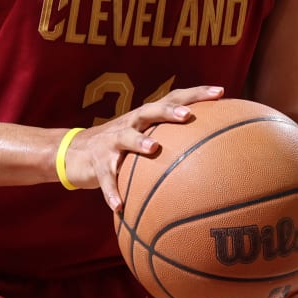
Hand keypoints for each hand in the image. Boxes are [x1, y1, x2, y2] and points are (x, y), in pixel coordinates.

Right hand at [64, 85, 225, 211]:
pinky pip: (106, 178)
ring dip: (139, 142)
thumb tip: (215, 152)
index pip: (174, 98)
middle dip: (168, 111)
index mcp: (146, 117)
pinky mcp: (97, 163)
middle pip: (150, 111)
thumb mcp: (146, 137)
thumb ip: (173, 141)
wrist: (76, 153)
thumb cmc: (122, 146)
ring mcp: (111, 142)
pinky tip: (119, 206)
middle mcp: (130, 124)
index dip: (197, 94)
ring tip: (153, 149)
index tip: (221, 91)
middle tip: (187, 115)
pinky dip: (112, 191)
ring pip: (125, 139)